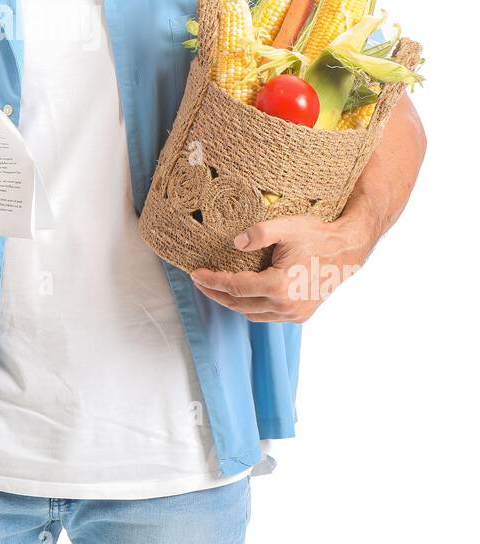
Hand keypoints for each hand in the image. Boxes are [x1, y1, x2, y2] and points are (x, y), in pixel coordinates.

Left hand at [190, 210, 374, 322]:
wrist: (347, 250)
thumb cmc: (317, 236)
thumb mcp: (286, 227)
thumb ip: (258, 234)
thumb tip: (235, 243)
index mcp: (279, 287)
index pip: (235, 288)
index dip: (212, 281)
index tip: (195, 274)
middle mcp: (285, 306)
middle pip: (239, 305)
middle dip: (216, 294)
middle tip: (200, 282)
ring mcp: (294, 314)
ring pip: (252, 315)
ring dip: (233, 303)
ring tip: (218, 288)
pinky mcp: (300, 316)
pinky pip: (267, 316)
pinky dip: (252, 308)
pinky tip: (244, 295)